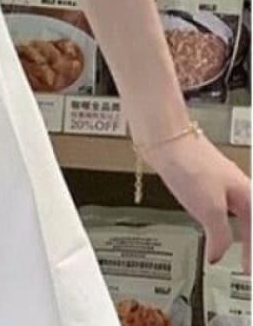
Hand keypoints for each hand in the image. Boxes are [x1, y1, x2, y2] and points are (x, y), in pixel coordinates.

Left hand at [144, 131, 250, 272]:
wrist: (162, 136)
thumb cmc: (188, 164)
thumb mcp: (210, 209)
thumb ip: (220, 236)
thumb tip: (218, 255)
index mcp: (247, 196)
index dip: (252, 255)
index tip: (248, 270)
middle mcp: (236, 187)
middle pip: (249, 221)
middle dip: (249, 243)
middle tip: (245, 261)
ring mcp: (218, 181)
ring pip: (235, 212)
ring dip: (236, 231)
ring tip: (232, 246)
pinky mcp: (200, 177)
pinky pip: (217, 204)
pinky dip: (218, 220)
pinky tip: (208, 223)